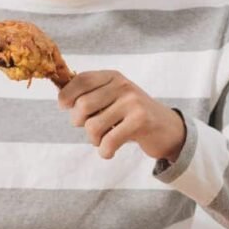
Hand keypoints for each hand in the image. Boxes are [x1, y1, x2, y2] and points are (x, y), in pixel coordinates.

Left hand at [58, 71, 185, 160]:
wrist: (167, 129)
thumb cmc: (132, 116)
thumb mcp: (114, 99)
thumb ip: (91, 96)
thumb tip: (61, 98)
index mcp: (113, 77)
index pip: (81, 80)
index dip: (66, 94)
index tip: (63, 106)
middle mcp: (122, 85)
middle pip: (82, 106)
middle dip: (80, 123)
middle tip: (92, 129)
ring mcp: (132, 102)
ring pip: (93, 126)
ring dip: (94, 140)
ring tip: (103, 140)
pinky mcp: (140, 121)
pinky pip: (108, 141)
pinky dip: (105, 151)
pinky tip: (109, 152)